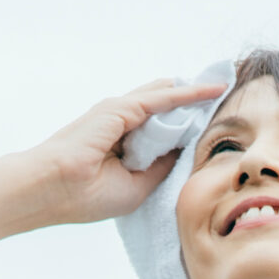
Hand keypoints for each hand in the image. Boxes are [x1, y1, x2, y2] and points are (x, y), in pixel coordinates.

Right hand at [22, 78, 227, 224]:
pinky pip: (162, 98)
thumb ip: (160, 166)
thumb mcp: (137, 185)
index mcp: (122, 144)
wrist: (52, 190)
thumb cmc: (85, 195)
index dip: (187, 123)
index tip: (215, 119)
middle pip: (166, 107)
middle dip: (195, 101)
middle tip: (226, 89)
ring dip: (196, 93)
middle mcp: (122, 124)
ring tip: (226, 83)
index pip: (161, 128)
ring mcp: (120, 113)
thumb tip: (185, 151)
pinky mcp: (121, 109)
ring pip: (166, 98)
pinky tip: (212, 90)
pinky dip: (188, 94)